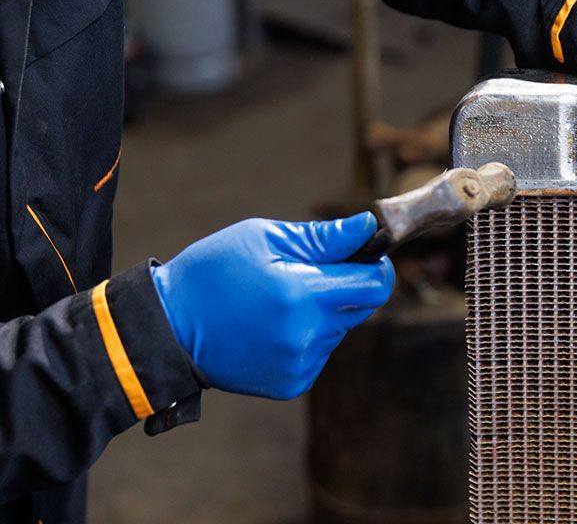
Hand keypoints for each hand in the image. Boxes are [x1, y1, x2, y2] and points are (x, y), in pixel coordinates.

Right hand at [150, 213, 394, 399]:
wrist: (166, 330)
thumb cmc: (212, 273)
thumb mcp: (263, 239)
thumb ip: (323, 238)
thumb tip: (370, 228)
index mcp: (301, 294)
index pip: (375, 285)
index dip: (376, 267)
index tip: (363, 257)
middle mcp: (306, 335)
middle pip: (362, 308)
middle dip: (345, 288)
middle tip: (306, 276)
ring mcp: (300, 364)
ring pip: (339, 330)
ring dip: (322, 314)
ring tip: (277, 303)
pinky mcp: (292, 384)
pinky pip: (319, 353)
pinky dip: (306, 338)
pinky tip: (271, 329)